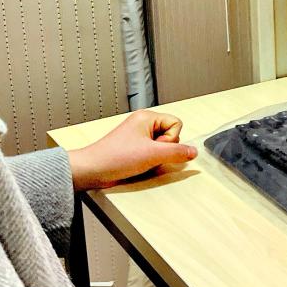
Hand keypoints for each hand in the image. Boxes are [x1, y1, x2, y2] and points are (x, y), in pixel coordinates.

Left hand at [69, 110, 197, 190]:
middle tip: (147, 154)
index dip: (171, 139)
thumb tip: (193, 151)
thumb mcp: (152, 154)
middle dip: (164, 150)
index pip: (176, 123)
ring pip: (162, 147)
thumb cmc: (115, 157)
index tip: (156, 147)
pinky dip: (149, 162)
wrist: (93, 170)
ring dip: (156, 158)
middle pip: (170, 136)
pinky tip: (138, 166)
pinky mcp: (134, 149)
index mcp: (147, 117)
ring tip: (141, 161)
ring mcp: (138, 137)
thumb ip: (177, 152)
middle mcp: (143, 124)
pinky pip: (152, 154)